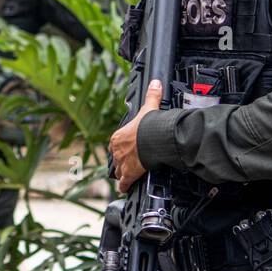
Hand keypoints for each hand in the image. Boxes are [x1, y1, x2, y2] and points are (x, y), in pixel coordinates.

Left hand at [109, 79, 162, 194]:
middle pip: (116, 159)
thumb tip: (155, 82)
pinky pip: (124, 183)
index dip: (122, 147)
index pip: (116, 144)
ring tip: (127, 176)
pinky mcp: (128, 174)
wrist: (152, 140)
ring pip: (119, 171)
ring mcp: (121, 163)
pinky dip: (125, 186)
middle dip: (121, 161)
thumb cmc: (149, 125)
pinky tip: (126, 188)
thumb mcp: (148, 108)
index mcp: (118, 137)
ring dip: (122, 174)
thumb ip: (152, 96)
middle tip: (129, 163)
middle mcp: (117, 151)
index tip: (128, 148)